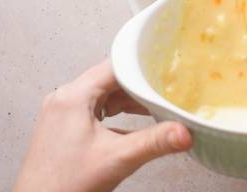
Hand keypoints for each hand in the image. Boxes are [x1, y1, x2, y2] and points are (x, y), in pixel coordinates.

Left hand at [14, 60, 191, 191]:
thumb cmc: (63, 186)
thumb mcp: (117, 159)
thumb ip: (155, 142)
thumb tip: (184, 131)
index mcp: (73, 97)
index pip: (114, 67)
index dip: (141, 67)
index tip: (163, 68)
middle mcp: (64, 100)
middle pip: (109, 80)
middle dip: (138, 85)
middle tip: (163, 88)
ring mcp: (62, 115)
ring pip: (103, 96)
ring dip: (127, 101)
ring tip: (152, 106)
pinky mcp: (63, 129)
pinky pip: (95, 112)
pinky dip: (116, 115)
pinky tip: (132, 127)